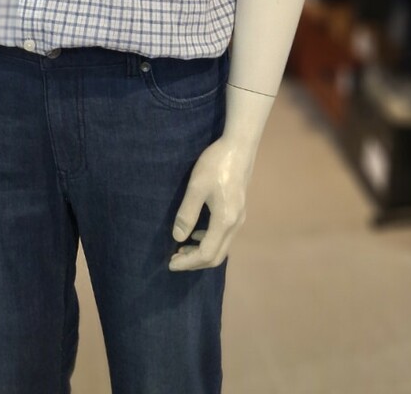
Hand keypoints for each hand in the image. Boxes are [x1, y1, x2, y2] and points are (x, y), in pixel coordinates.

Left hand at [168, 137, 250, 270]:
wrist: (239, 147)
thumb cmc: (215, 165)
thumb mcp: (196, 187)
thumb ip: (187, 214)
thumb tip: (177, 238)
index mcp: (224, 221)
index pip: (206, 254)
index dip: (188, 263)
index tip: (170, 263)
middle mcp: (235, 225)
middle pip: (216, 256)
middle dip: (194, 262)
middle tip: (174, 259)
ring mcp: (239, 218)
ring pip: (222, 247)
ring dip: (202, 252)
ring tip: (182, 249)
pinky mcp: (238, 211)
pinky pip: (224, 236)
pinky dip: (209, 241)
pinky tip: (197, 233)